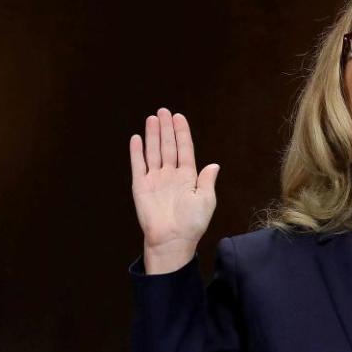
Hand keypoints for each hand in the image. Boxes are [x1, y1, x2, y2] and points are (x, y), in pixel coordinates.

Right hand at [129, 108, 218, 270]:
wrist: (172, 240)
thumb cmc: (191, 223)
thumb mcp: (206, 200)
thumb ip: (207, 181)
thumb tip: (214, 165)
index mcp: (188, 177)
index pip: (184, 149)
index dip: (182, 133)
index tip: (179, 117)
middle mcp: (171, 175)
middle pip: (168, 146)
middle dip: (166, 128)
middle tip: (163, 111)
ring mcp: (155, 179)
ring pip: (153, 152)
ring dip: (153, 135)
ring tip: (152, 119)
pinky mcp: (140, 187)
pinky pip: (138, 165)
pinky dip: (137, 152)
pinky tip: (136, 138)